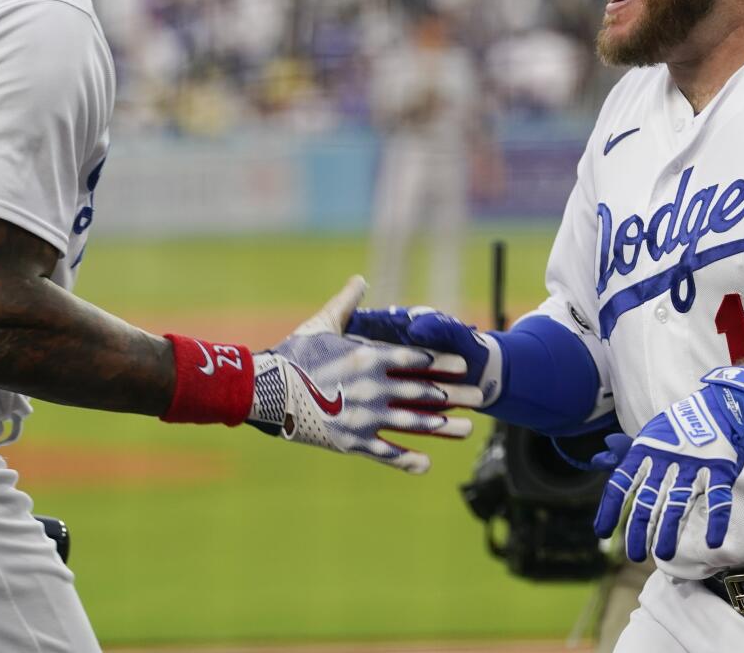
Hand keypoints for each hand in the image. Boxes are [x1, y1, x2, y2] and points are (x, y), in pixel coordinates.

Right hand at [251, 278, 483, 473]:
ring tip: (468, 429)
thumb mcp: (322, 324)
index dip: (443, 362)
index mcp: (368, 358)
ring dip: (443, 427)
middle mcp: (373, 388)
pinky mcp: (351, 442)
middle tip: (480, 395)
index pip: (416, 360)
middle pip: (423, 392)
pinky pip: (385, 453)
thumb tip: (361, 279)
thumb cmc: (293, 355)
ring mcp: (364, 417)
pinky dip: (407, 460)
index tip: (465, 364)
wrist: (264, 391)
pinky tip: (427, 464)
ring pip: (413, 424)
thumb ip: (347, 303)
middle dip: (455, 394)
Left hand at [593, 366, 743, 561]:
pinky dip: (717, 520)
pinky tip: (713, 542)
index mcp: (645, 451)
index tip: (601, 532)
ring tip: (663, 554)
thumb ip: (627, 453)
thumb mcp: (651, 436)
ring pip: (678, 503)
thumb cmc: (682, 425)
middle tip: (634, 555)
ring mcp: (694, 464)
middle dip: (639, 529)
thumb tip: (598, 458)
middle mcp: (665, 459)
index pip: (621, 483)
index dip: (610, 508)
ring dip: (669, 530)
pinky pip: (718, 498)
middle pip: (648, 499)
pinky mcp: (720, 468)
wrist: (723, 404)